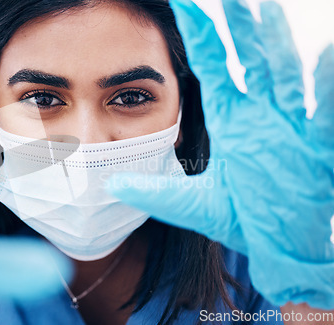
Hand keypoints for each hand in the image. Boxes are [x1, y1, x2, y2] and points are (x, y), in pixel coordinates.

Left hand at [107, 0, 333, 308]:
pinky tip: (322, 54)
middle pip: (249, 58)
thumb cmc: (241, 219)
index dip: (200, 35)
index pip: (213, 66)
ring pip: (284, 73)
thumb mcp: (189, 203)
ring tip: (265, 6)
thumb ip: (152, 191)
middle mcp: (259, 114)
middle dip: (240, 24)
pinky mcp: (313, 147)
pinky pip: (323, 111)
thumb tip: (111, 185)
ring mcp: (287, 126)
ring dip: (276, 42)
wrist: (279, 246)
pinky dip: (323, 85)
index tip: (185, 3)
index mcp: (231, 119)